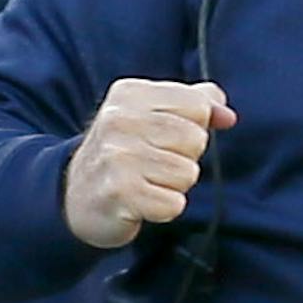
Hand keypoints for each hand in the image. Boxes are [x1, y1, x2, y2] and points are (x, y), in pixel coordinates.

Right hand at [63, 79, 234, 247]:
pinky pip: (174, 204)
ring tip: (145, 183)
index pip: (198, 106)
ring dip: (173, 186)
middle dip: (184, 159)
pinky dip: (163, 209)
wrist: (75, 197)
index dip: (193, 128)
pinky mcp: (120, 192)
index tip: (165, 138)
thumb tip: (227, 116)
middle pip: (196, 139)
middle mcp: (119, 120)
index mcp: (130, 94)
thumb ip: (195, 104)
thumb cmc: (124, 153)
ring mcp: (117, 156)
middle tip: (153, 165)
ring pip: (188, 173)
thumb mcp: (152, 115)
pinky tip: (140, 202)